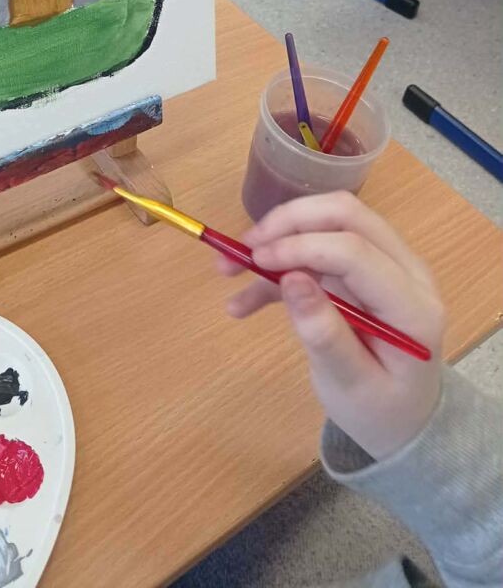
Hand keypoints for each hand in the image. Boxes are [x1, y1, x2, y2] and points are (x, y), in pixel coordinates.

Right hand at [219, 192, 444, 459]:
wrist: (403, 422)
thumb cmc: (381, 410)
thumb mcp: (352, 385)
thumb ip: (325, 334)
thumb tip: (292, 279)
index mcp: (411, 304)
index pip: (355, 250)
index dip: (301, 246)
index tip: (255, 260)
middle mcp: (405, 271)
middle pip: (345, 215)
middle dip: (288, 222)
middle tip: (245, 247)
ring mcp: (384, 265)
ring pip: (328, 222)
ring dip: (278, 236)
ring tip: (227, 267)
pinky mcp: (361, 270)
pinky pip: (317, 250)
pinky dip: (278, 268)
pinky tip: (242, 301)